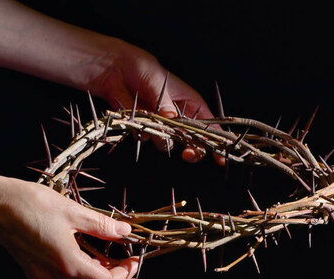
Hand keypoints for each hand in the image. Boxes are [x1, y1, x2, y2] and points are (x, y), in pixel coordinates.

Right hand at [0, 177, 139, 278]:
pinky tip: (93, 262)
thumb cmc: (29, 204)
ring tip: (118, 273)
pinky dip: (84, 277)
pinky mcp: (34, 271)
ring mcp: (42, 276)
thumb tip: (126, 232)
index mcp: (67, 264)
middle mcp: (54, 277)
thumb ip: (102, 226)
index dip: (125, 274)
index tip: (135, 260)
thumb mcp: (72, 211)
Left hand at [87, 40, 224, 164]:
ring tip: (150, 122)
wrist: (114, 69)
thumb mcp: (157, 81)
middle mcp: (178, 116)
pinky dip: (141, 132)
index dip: (216, 140)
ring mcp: (161, 124)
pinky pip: (146, 139)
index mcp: (189, 102)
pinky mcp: (144, 128)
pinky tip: (135, 116)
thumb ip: (164, 102)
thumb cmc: (141, 68)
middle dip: (192, 150)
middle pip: (192, 141)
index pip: (209, 124)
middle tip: (187, 154)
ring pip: (168, 143)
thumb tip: (172, 118)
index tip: (220, 156)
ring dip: (161, 138)